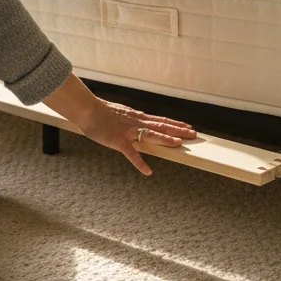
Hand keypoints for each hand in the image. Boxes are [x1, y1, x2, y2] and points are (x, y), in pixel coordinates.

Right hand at [75, 99, 197, 174]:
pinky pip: (132, 154)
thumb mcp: (119, 114)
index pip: (160, 120)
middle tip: (194, 134)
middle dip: (179, 130)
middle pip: (162, 126)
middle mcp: (136, 123)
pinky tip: (148, 171)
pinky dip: (140, 163)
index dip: (175, 124)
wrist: (87, 110)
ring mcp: (128, 132)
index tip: (188, 126)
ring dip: (166, 139)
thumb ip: (130, 120)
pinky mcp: (119, 141)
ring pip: (151, 135)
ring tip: (179, 144)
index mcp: (137, 117)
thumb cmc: (99, 113)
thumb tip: (137, 124)